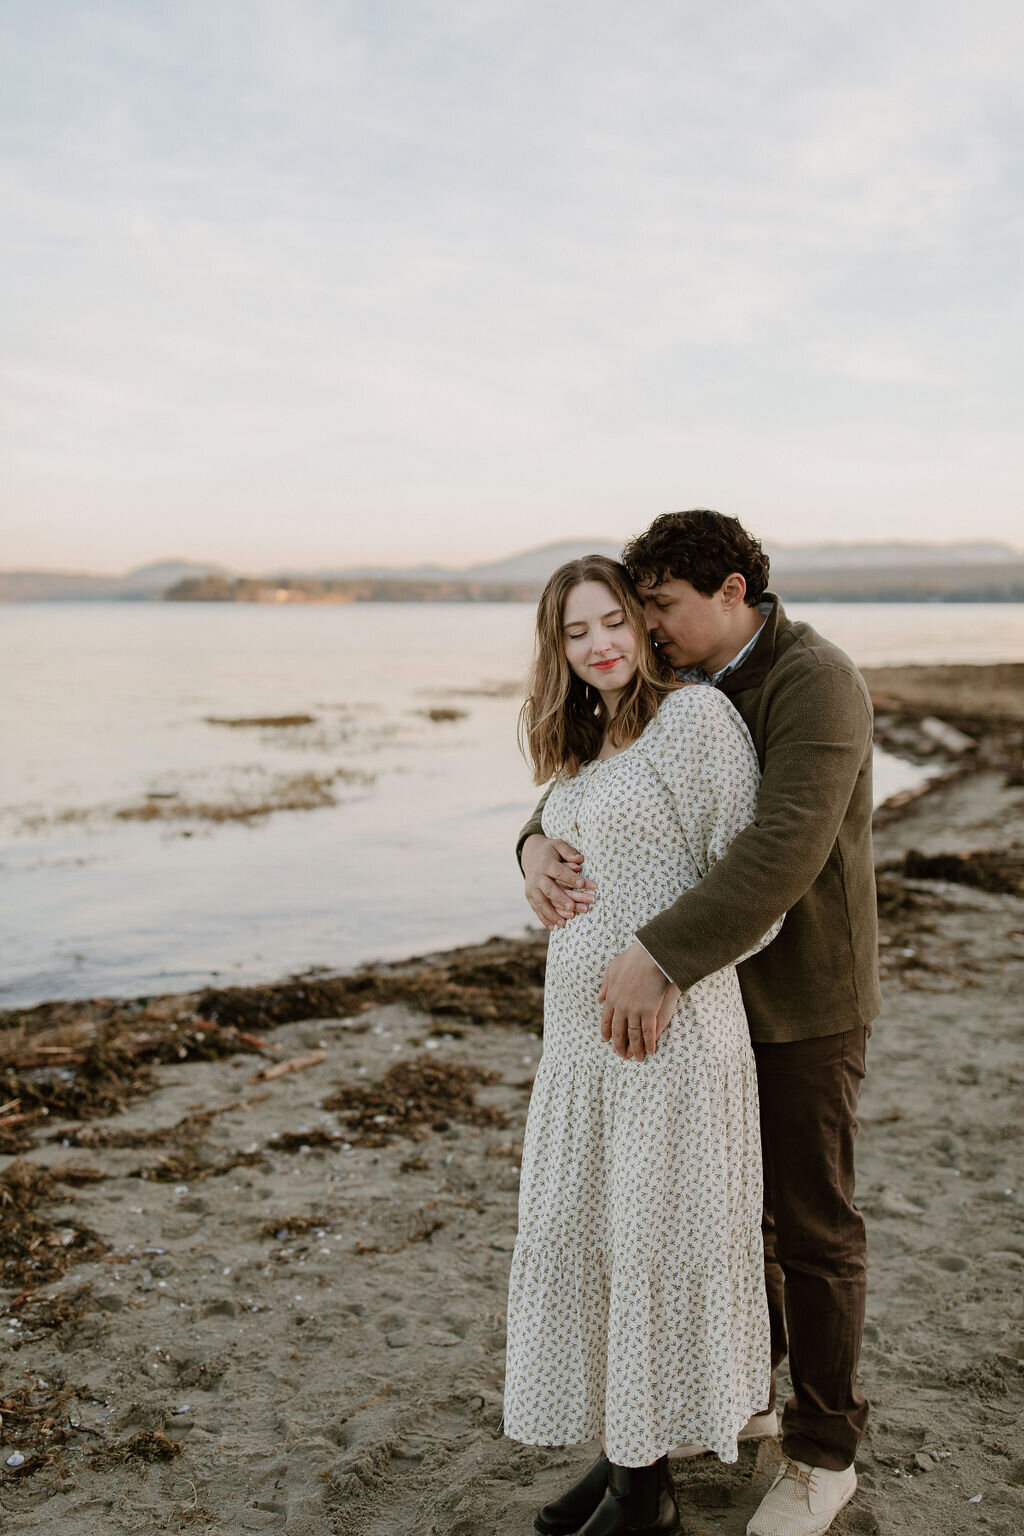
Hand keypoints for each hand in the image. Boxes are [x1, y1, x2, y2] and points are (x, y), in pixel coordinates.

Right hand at [522, 834, 597, 930]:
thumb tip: (580, 859)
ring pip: (541, 903)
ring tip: (564, 924)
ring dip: (552, 915)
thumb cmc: (550, 850)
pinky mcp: (530, 896)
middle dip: (560, 899)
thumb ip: (569, 851)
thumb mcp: (558, 845)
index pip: (559, 872)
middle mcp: (537, 877)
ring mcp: (531, 888)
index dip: (571, 878)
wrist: (530, 854)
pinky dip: (544, 919)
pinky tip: (553, 927)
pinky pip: (536, 909)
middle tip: (572, 908)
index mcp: (545, 863)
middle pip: (549, 890)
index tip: (583, 885)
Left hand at [598, 942, 673, 1060]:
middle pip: (619, 1031)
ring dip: (635, 1049)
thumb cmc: (633, 958)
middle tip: (621, 1055)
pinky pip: (648, 1032)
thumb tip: (599, 998)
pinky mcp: (649, 1011)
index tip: (607, 1041)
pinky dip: (649, 1043)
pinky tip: (651, 1051)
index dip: (607, 1031)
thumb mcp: (613, 969)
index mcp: (611, 997)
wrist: (649, 956)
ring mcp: (634, 1010)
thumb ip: (605, 985)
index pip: (607, 1020)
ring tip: (637, 1058)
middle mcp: (621, 1007)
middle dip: (620, 1045)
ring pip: (633, 1035)